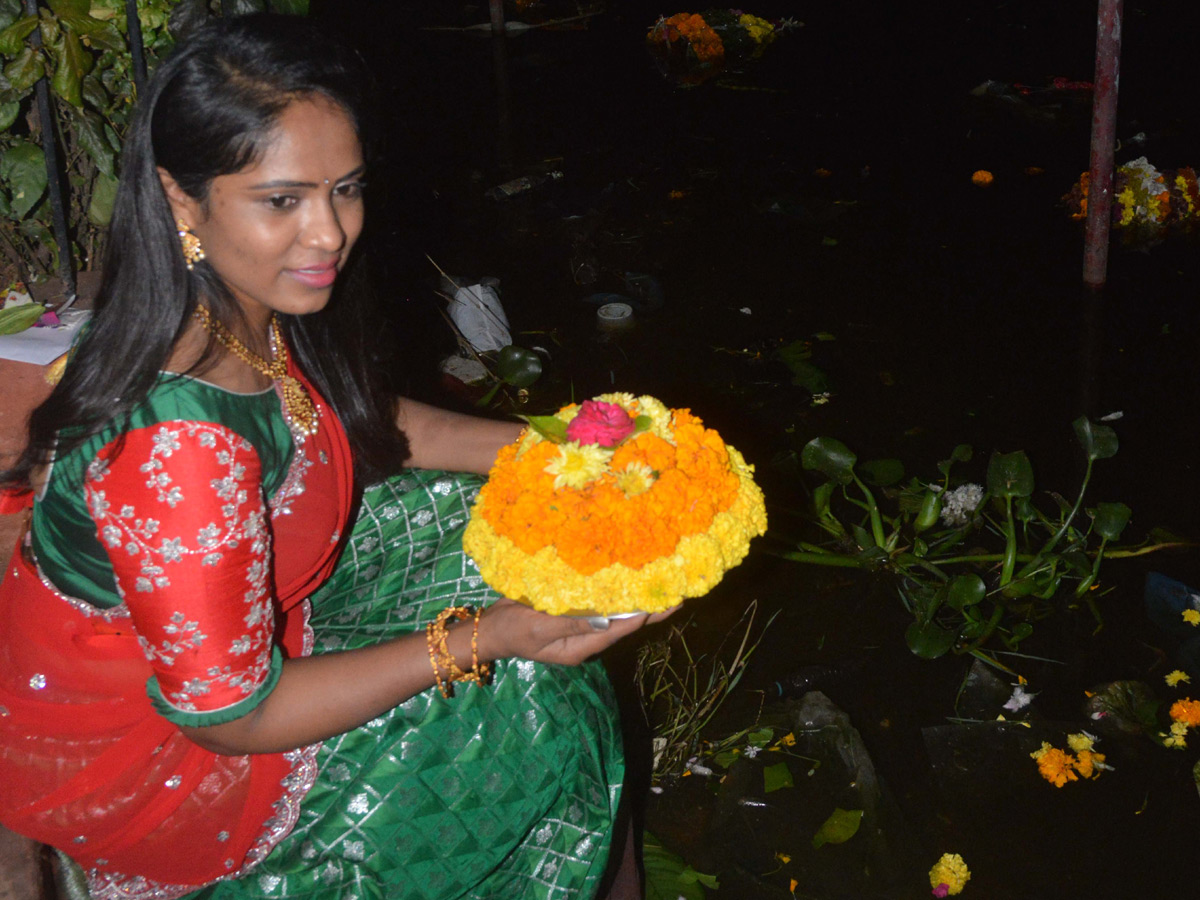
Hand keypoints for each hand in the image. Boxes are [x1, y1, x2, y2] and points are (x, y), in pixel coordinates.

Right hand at [477, 597, 678, 666]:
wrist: (491, 628)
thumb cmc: (512, 629)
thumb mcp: (539, 627)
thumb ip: (572, 623)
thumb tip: (605, 618)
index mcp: (582, 647)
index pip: (620, 630)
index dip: (644, 615)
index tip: (667, 602)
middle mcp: (587, 638)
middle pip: (625, 623)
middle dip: (650, 609)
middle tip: (678, 591)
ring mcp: (581, 625)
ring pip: (616, 613)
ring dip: (637, 598)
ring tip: (662, 582)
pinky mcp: (574, 613)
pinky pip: (601, 604)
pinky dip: (616, 592)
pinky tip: (629, 578)